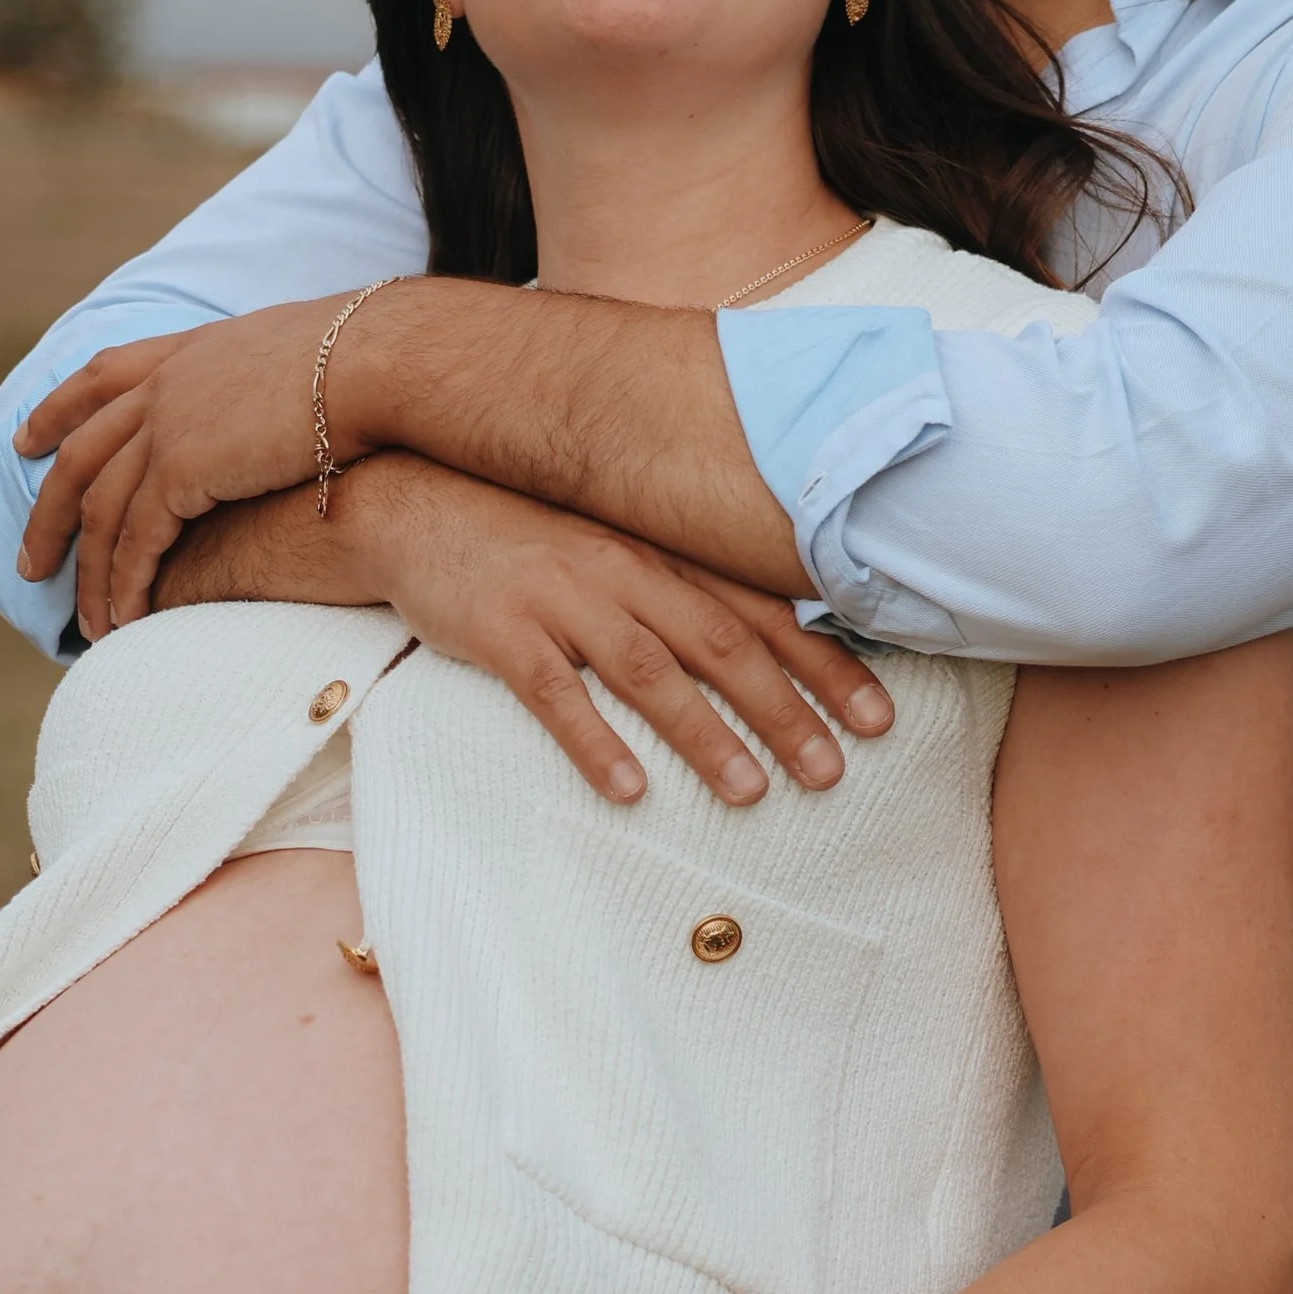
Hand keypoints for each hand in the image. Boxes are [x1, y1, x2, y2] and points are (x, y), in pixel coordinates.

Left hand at [16, 308, 348, 638]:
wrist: (376, 363)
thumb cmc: (369, 362)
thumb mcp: (300, 358)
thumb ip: (271, 383)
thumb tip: (291, 403)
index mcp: (190, 351)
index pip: (101, 377)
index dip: (58, 410)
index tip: (26, 439)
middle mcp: (164, 386)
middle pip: (80, 454)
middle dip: (46, 512)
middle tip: (28, 561)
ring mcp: (166, 427)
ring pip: (100, 510)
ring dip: (88, 574)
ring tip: (82, 624)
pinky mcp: (180, 472)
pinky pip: (135, 541)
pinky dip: (124, 585)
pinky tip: (125, 620)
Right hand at [294, 458, 893, 808]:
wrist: (412, 500)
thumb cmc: (526, 535)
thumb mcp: (613, 548)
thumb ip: (679, 586)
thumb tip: (763, 641)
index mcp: (659, 554)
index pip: (760, 611)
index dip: (824, 664)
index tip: (880, 716)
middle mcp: (623, 570)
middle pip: (721, 644)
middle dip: (785, 710)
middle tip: (833, 772)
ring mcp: (562, 597)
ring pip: (649, 669)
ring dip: (706, 733)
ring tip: (752, 793)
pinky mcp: (500, 629)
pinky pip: (553, 692)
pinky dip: (595, 742)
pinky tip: (630, 791)